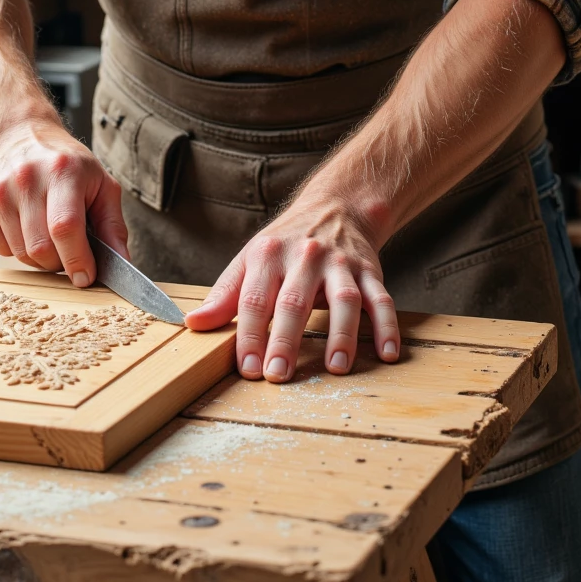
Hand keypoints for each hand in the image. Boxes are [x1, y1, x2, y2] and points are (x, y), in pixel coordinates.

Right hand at [0, 117, 127, 281]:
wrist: (17, 136)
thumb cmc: (66, 164)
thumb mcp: (101, 184)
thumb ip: (113, 225)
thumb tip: (122, 263)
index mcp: (62, 170)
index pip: (65, 227)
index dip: (77, 259)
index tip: (86, 277)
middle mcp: (25, 178)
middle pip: (41, 248)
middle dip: (60, 263)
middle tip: (70, 252)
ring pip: (21, 254)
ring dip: (40, 258)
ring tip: (49, 235)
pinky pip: (2, 251)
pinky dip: (18, 249)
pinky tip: (26, 226)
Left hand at [185, 188, 399, 381]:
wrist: (336, 207)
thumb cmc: (285, 244)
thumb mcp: (250, 260)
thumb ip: (225, 295)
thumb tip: (193, 324)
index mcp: (268, 256)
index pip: (254, 299)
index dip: (248, 335)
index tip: (248, 368)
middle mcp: (304, 257)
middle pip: (293, 301)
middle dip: (285, 340)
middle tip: (278, 375)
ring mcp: (340, 264)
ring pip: (344, 299)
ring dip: (341, 335)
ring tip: (336, 367)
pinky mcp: (370, 271)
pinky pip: (382, 299)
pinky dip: (387, 326)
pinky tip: (387, 353)